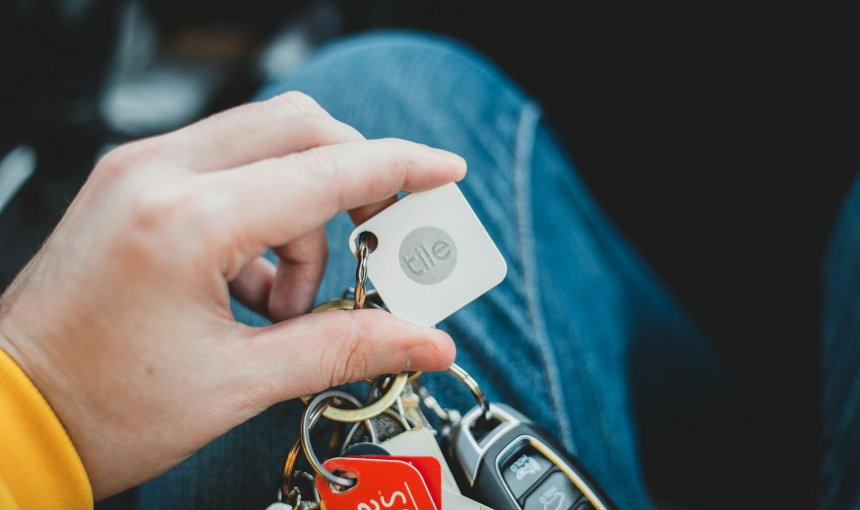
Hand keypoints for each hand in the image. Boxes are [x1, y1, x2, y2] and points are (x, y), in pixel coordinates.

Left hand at [0, 92, 462, 498]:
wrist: (12, 414)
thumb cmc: (103, 405)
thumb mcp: (239, 382)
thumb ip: (345, 347)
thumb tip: (424, 341)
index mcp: (186, 221)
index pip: (327, 171)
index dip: (401, 169)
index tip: (446, 172)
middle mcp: (158, 173)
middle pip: (299, 127)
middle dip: (355, 178)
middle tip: (376, 241)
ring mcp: (140, 170)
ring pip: (265, 143)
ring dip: (303, 210)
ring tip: (287, 299)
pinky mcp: (135, 182)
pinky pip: (227, 166)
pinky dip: (263, 212)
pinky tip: (250, 284)